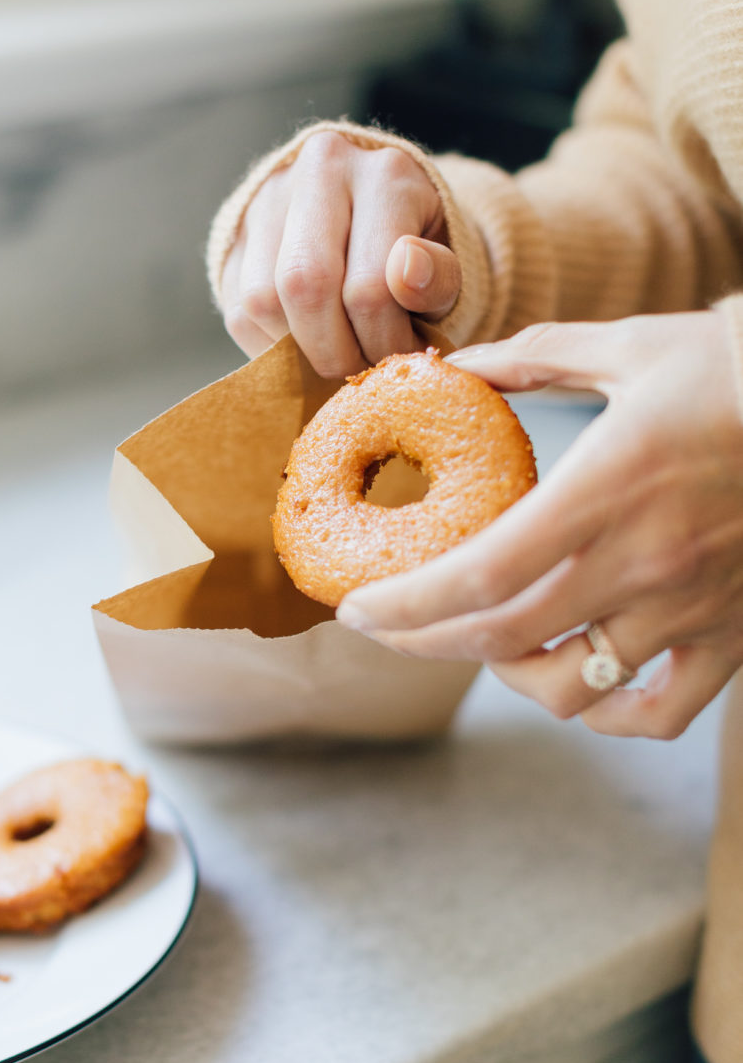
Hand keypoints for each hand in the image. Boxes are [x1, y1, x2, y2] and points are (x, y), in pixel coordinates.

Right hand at [220, 132, 461, 377]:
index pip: (371, 284)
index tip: (399, 356)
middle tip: (358, 369)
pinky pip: (239, 312)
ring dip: (299, 352)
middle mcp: (319, 171)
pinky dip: (271, 346)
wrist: (367, 210)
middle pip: (306, 285)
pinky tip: (305, 342)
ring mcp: (267, 199)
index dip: (384, 341)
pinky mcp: (236, 235)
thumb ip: (438, 277)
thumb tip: (406, 273)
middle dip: (334, 351)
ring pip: (263, 302)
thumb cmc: (412, 248)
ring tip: (335, 351)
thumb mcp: (443, 263)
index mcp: (384, 175)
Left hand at [336, 314, 742, 738]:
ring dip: (511, 677)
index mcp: (609, 488)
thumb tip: (455, 366)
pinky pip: (660, 713)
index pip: (482, 574)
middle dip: (426, 641)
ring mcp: (691, 607)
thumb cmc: (737, 367)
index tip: (357, 608)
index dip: (407, 605)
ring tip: (489, 645)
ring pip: (574, 687)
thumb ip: (534, 358)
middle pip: (505, 637)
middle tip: (387, 628)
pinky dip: (609, 716)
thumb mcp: (631, 345)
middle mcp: (645, 561)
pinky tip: (580, 687)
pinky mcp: (733, 635)